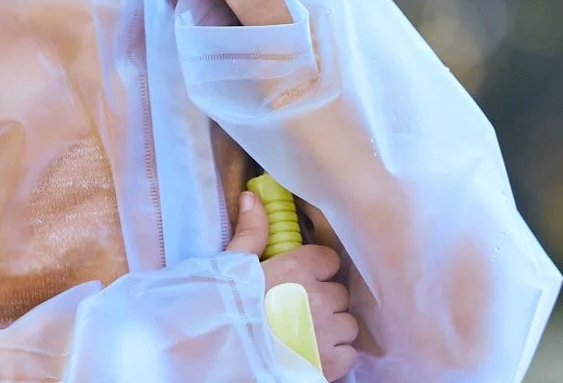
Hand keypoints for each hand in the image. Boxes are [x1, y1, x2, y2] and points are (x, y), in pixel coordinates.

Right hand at [226, 190, 357, 380]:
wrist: (213, 356)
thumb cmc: (219, 310)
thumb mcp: (230, 266)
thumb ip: (250, 232)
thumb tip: (252, 197)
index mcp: (296, 269)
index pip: (329, 260)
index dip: (316, 270)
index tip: (301, 280)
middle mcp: (318, 297)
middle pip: (339, 293)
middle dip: (324, 301)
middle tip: (298, 311)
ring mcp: (326, 333)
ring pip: (347, 324)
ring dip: (332, 330)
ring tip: (306, 336)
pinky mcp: (330, 364)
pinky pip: (349, 354)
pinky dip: (335, 356)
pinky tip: (313, 356)